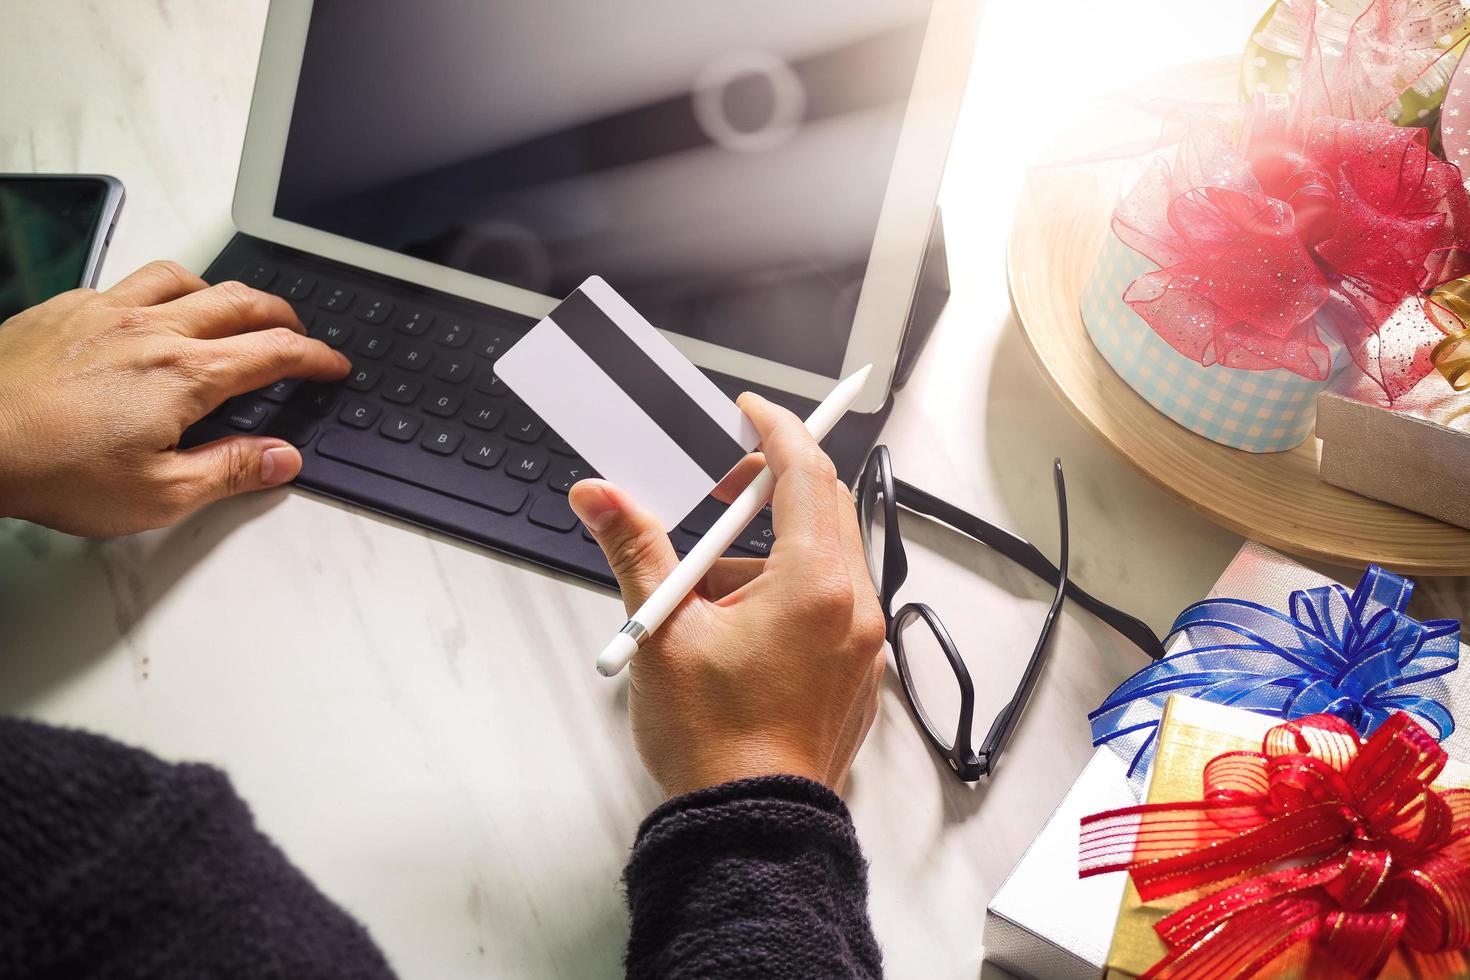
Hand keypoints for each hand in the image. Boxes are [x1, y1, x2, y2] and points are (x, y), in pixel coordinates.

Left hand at [0, 261, 349, 535]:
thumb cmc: (51, 469)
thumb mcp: (158, 495)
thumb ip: (230, 471)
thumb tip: (283, 458)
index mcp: (185, 375)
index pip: (274, 353)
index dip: (315, 357)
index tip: (333, 364)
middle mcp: (152, 330)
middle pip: (240, 301)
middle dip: (282, 314)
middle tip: (297, 333)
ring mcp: (105, 312)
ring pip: (183, 277)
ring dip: (220, 290)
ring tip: (228, 311)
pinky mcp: (62, 309)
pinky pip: (123, 282)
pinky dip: (154, 291)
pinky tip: (144, 315)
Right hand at [570, 393, 886, 797]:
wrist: (751, 830)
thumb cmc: (715, 744)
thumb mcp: (664, 634)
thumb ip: (636, 551)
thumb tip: (600, 496)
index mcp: (815, 586)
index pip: (805, 474)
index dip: (776, 430)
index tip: (751, 411)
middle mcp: (854, 608)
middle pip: (824, 510)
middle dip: (770, 488)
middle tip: (721, 489)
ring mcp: (862, 645)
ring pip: (824, 560)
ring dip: (770, 552)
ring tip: (707, 594)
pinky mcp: (856, 674)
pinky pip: (830, 605)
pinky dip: (788, 593)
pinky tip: (736, 630)